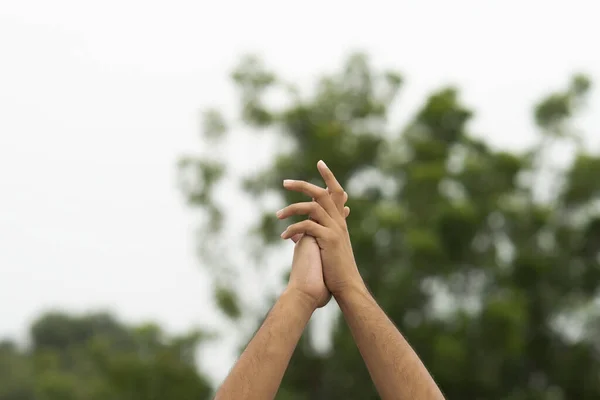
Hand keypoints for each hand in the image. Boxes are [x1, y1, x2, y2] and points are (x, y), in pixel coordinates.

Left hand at [277, 160, 363, 297]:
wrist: (346, 286)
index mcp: (339, 221)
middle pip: (321, 193)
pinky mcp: (329, 240)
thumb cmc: (333, 269)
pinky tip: (284, 236)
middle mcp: (339, 222)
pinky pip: (307, 226)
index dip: (329, 176)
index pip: (336, 191)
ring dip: (292, 209)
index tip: (320, 162)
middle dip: (302, 185)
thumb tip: (297, 233)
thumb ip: (314, 236)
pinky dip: (293, 229)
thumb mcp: (325, 248)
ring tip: (277, 215)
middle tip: (284, 182)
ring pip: (312, 207)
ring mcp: (335, 230)